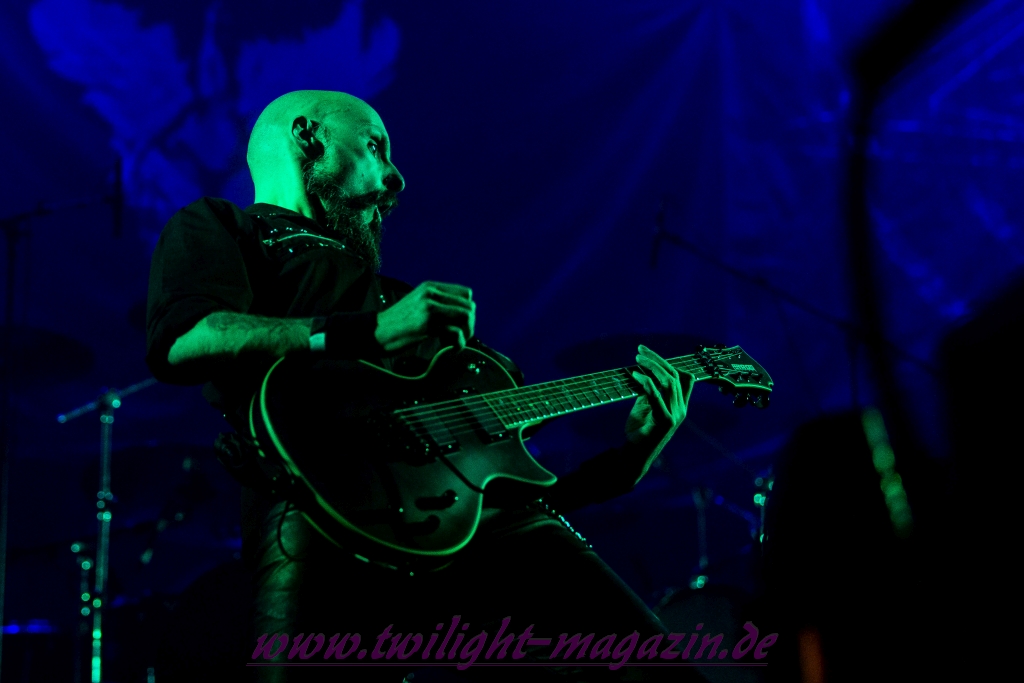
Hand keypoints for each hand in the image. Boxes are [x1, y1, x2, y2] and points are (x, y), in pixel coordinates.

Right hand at [375, 281, 475, 352]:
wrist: (375, 332)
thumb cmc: (397, 324)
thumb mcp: (417, 304)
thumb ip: (437, 304)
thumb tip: (463, 316)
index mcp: (430, 287)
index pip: (466, 293)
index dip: (467, 310)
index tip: (459, 324)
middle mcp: (431, 293)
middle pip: (469, 306)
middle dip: (469, 325)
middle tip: (459, 337)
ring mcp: (429, 308)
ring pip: (466, 317)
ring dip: (466, 334)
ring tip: (455, 343)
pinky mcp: (427, 324)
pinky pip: (456, 332)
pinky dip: (458, 344)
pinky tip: (450, 349)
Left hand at [623, 345, 693, 477]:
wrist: (634, 456)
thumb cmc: (639, 431)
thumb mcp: (645, 406)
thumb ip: (648, 391)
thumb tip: (642, 370)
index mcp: (680, 405)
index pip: (682, 377)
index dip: (665, 361)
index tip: (646, 351)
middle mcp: (681, 409)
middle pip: (674, 375)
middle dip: (656, 359)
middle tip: (639, 350)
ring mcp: (675, 415)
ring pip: (668, 382)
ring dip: (652, 367)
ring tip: (637, 359)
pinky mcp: (665, 422)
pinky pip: (657, 396)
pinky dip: (647, 383)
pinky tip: (635, 375)